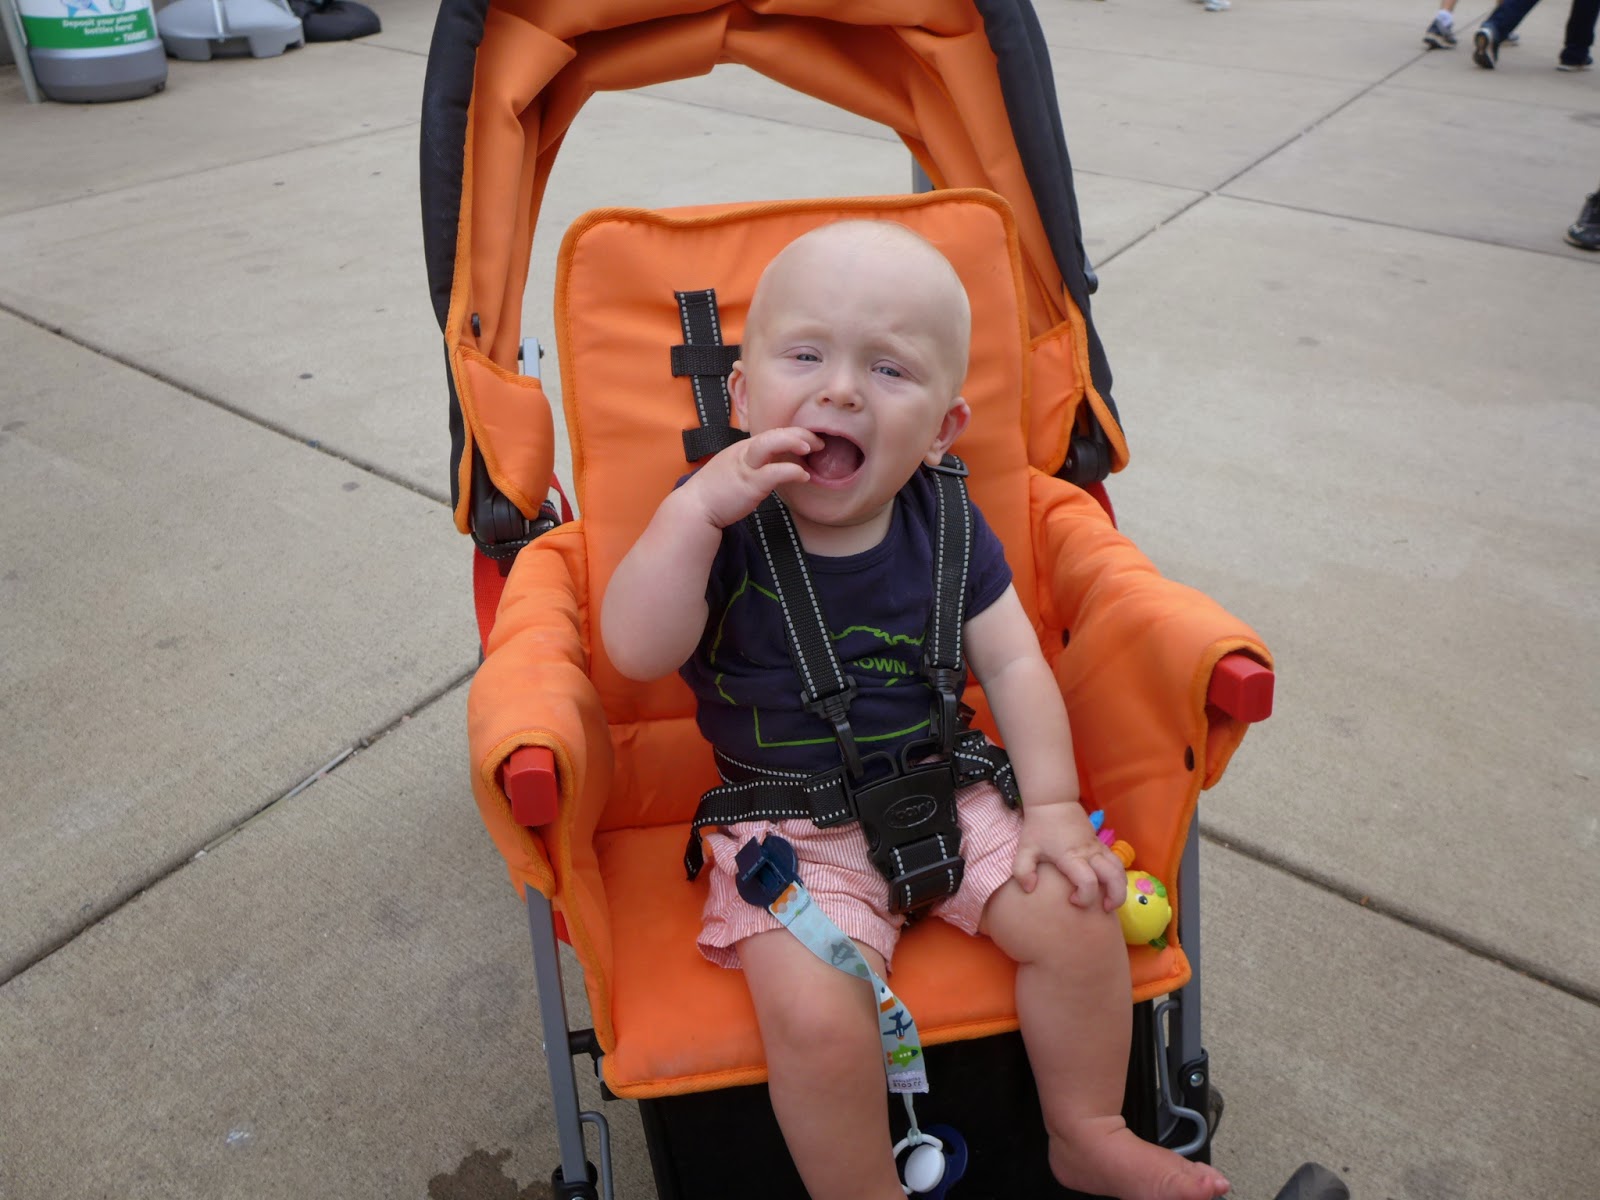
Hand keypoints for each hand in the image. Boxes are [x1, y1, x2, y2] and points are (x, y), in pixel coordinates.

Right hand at [681, 426, 821, 529]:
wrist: (695, 508)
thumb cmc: (717, 492)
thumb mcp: (738, 471)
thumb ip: (757, 466)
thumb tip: (780, 467)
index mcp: (744, 449)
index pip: (773, 434)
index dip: (794, 434)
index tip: (812, 442)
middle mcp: (744, 452)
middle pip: (774, 433)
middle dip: (799, 434)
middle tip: (819, 442)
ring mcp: (745, 467)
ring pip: (769, 444)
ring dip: (793, 442)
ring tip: (813, 448)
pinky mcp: (747, 484)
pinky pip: (772, 472)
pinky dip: (790, 470)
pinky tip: (804, 476)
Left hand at [1012, 804, 1127, 910]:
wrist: (1053, 802)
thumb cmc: (1038, 828)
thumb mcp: (1025, 849)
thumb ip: (1023, 870)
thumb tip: (1030, 889)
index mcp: (1070, 856)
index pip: (1088, 881)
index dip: (1084, 897)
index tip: (1072, 900)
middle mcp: (1089, 853)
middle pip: (1114, 877)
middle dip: (1115, 897)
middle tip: (1105, 909)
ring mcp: (1097, 848)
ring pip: (1120, 869)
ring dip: (1120, 887)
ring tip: (1111, 900)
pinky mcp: (1101, 844)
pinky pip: (1117, 861)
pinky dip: (1118, 875)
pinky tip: (1109, 884)